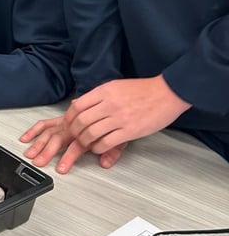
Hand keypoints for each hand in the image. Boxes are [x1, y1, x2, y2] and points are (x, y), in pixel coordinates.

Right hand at [20, 115, 126, 172]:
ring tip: (30, 153)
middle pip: (59, 136)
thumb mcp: (124, 137)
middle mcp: (77, 124)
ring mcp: (69, 121)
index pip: (77, 144)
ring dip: (38, 142)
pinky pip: (47, 122)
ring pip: (50, 130)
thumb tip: (105, 162)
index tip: (61, 168)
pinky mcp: (63, 118)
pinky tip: (27, 137)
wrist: (124, 102)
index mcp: (90, 129)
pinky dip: (35, 129)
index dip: (68, 157)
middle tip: (39, 161)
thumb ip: (113, 151)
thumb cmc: (120, 119)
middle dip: (47, 150)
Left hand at [21, 75, 189, 172]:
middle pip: (80, 121)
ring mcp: (120, 118)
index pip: (77, 106)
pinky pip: (106, 142)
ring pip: (91, 133)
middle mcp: (109, 104)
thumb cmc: (143, 90)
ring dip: (84, 142)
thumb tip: (78, 106)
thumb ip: (97, 97)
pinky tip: (98, 148)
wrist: (168, 92)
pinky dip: (98, 148)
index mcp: (104, 91)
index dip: (69, 118)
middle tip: (73, 138)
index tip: (68, 125)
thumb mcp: (115, 87)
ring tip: (84, 145)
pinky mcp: (130, 130)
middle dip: (73, 132)